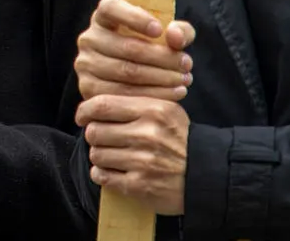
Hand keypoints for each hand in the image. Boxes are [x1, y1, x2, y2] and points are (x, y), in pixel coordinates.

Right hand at [75, 0, 193, 101]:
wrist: (132, 80)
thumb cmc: (151, 50)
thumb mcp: (168, 36)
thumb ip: (180, 31)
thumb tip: (174, 36)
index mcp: (103, 17)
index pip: (111, 8)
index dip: (135, 18)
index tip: (159, 30)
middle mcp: (89, 38)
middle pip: (128, 47)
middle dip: (164, 58)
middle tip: (187, 64)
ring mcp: (85, 64)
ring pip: (128, 72)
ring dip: (162, 78)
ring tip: (183, 80)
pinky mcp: (88, 88)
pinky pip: (123, 94)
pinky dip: (152, 95)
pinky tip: (171, 94)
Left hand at [76, 94, 188, 215]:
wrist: (207, 173)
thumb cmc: (181, 140)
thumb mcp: (166, 111)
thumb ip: (134, 103)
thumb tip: (95, 105)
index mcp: (152, 110)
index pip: (102, 105)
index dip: (85, 111)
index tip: (82, 117)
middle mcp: (146, 134)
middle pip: (95, 131)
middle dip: (94, 136)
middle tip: (104, 140)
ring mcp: (142, 161)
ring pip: (96, 154)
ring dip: (100, 156)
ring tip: (113, 156)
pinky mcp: (139, 185)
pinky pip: (103, 176)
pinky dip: (103, 174)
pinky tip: (113, 171)